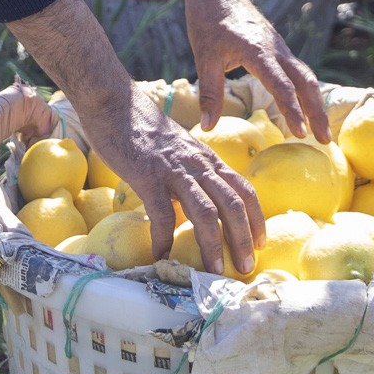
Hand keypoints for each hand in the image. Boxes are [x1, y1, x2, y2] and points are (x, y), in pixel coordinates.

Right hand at [77, 75, 264, 274]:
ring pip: (206, 211)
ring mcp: (174, 169)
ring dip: (213, 244)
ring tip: (214, 271)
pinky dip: (163, 238)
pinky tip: (160, 256)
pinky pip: (162, 213)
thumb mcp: (178, 148)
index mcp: (207, 158)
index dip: (256, 217)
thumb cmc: (142, 128)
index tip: (259, 242)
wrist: (114, 102)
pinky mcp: (148, 175)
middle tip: (246, 267)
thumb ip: (190, 172)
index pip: (243, 188)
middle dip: (243, 238)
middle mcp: (198, 164)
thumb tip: (192, 204)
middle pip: (233, 204)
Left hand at [185, 0, 331, 143]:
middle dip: (317, 112)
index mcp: (259, 51)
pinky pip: (297, 71)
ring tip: (319, 131)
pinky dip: (305, 91)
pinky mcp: (277, 47)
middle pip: (306, 82)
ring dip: (315, 103)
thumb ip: (209, 93)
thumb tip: (207, 128)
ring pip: (306, 76)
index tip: (300, 133)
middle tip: (324, 141)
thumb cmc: (208, 19)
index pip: (282, 85)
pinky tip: (304, 107)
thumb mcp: (204, 57)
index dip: (292, 110)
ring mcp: (279, 47)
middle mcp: (276, 49)